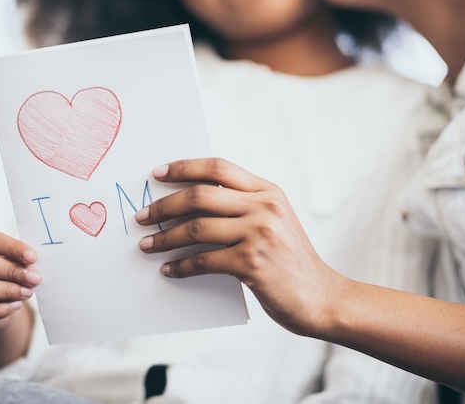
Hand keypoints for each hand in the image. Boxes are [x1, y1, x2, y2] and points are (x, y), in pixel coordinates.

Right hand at [0, 231, 39, 329]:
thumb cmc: (2, 272)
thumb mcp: (8, 259)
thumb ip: (17, 260)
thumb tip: (31, 269)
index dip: (13, 248)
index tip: (33, 258)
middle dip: (11, 271)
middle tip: (34, 278)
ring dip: (7, 291)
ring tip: (27, 292)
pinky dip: (0, 310)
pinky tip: (15, 306)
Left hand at [135, 158, 345, 335]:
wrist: (322, 297)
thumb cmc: (290, 261)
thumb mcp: (274, 221)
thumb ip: (243, 206)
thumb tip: (189, 202)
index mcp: (268, 191)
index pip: (219, 168)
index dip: (184, 167)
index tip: (157, 174)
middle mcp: (265, 207)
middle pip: (201, 195)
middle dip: (164, 205)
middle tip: (142, 216)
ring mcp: (260, 234)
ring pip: (197, 227)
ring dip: (165, 237)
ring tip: (146, 245)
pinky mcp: (253, 263)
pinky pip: (204, 260)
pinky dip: (181, 266)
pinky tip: (169, 270)